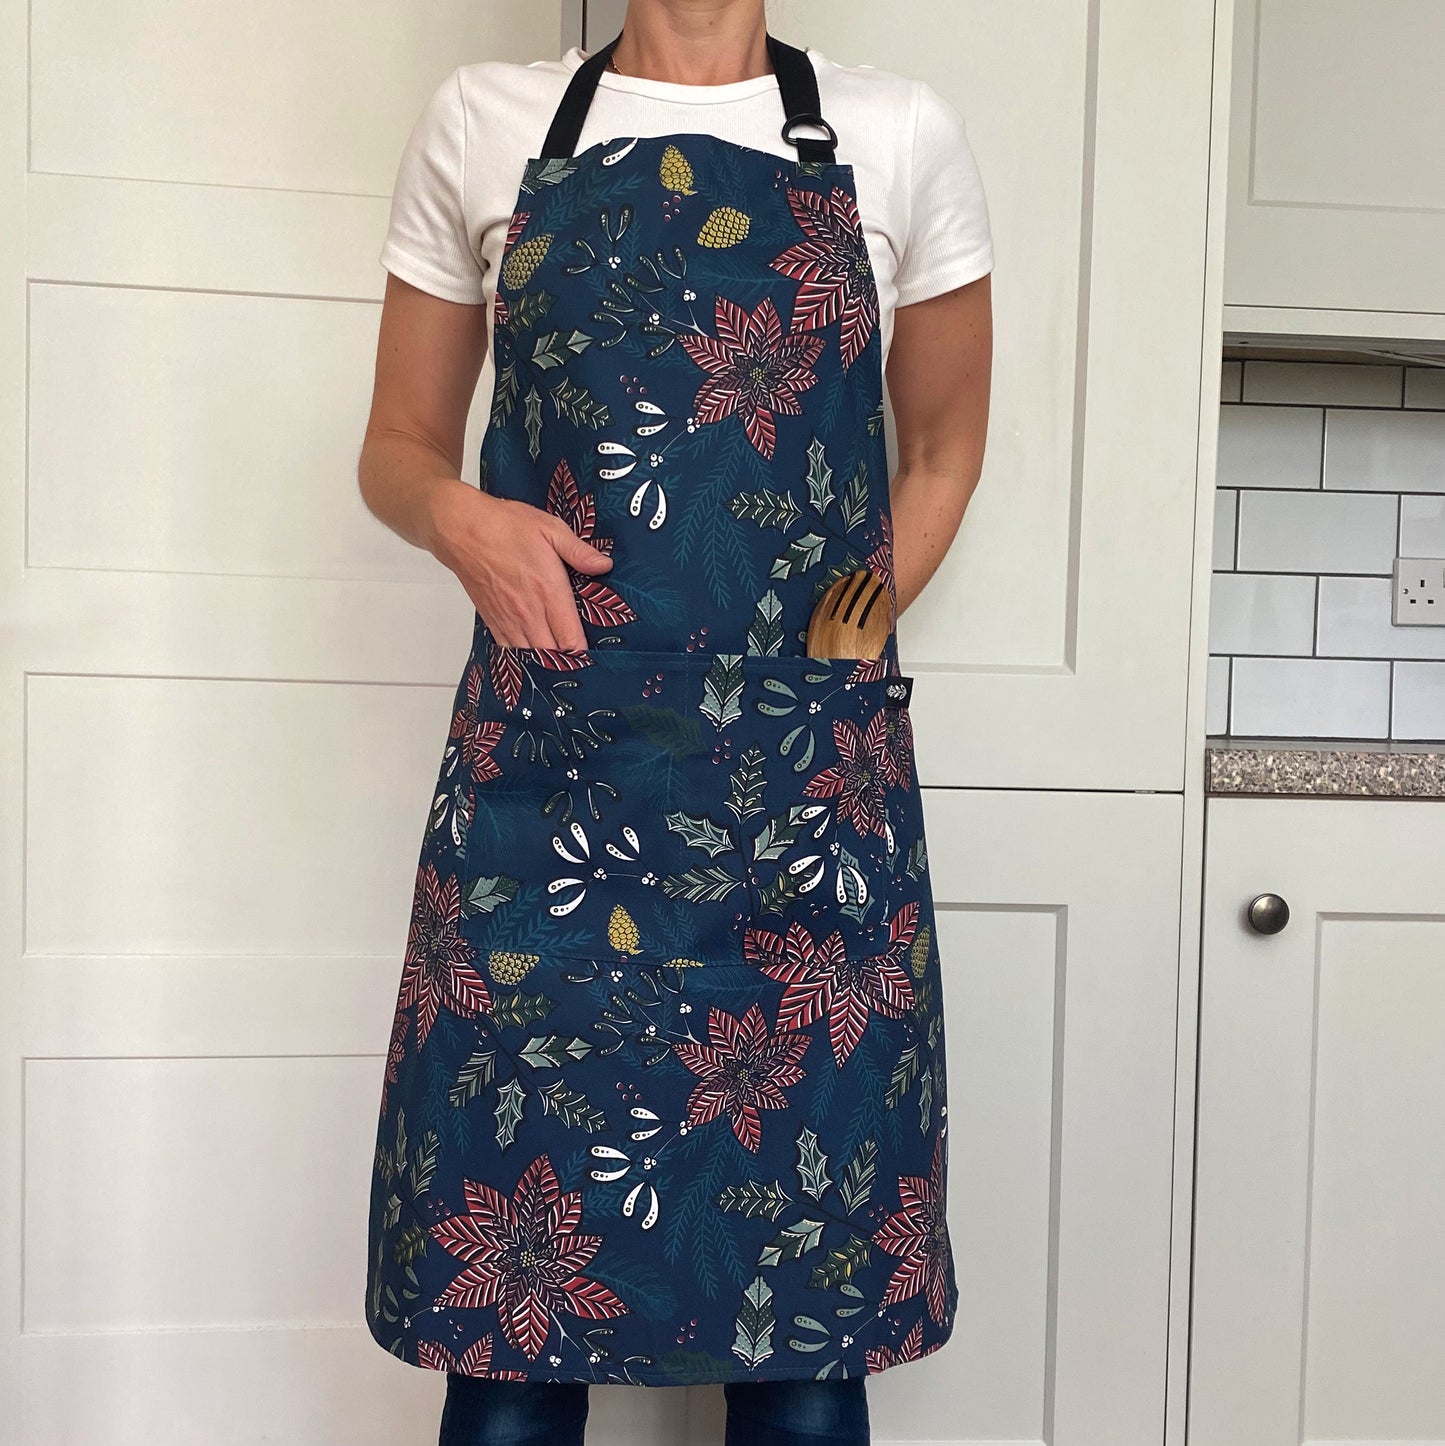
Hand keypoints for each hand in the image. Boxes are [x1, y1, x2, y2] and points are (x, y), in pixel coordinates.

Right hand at [428, 481, 613, 649]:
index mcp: (549, 591)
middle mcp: (529, 612)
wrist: (462, 530)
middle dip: (568, 661)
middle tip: (581, 660)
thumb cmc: (505, 526)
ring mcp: (509, 619)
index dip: (585, 653)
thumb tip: (604, 565)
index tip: (594, 654)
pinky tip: (533, 654)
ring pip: (531, 657)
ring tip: (559, 661)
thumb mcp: (550, 528)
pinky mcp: (492, 620)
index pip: (571, 638)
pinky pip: (510, 650)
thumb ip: (578, 551)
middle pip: (553, 655)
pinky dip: (523, 657)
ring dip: (545, 661)